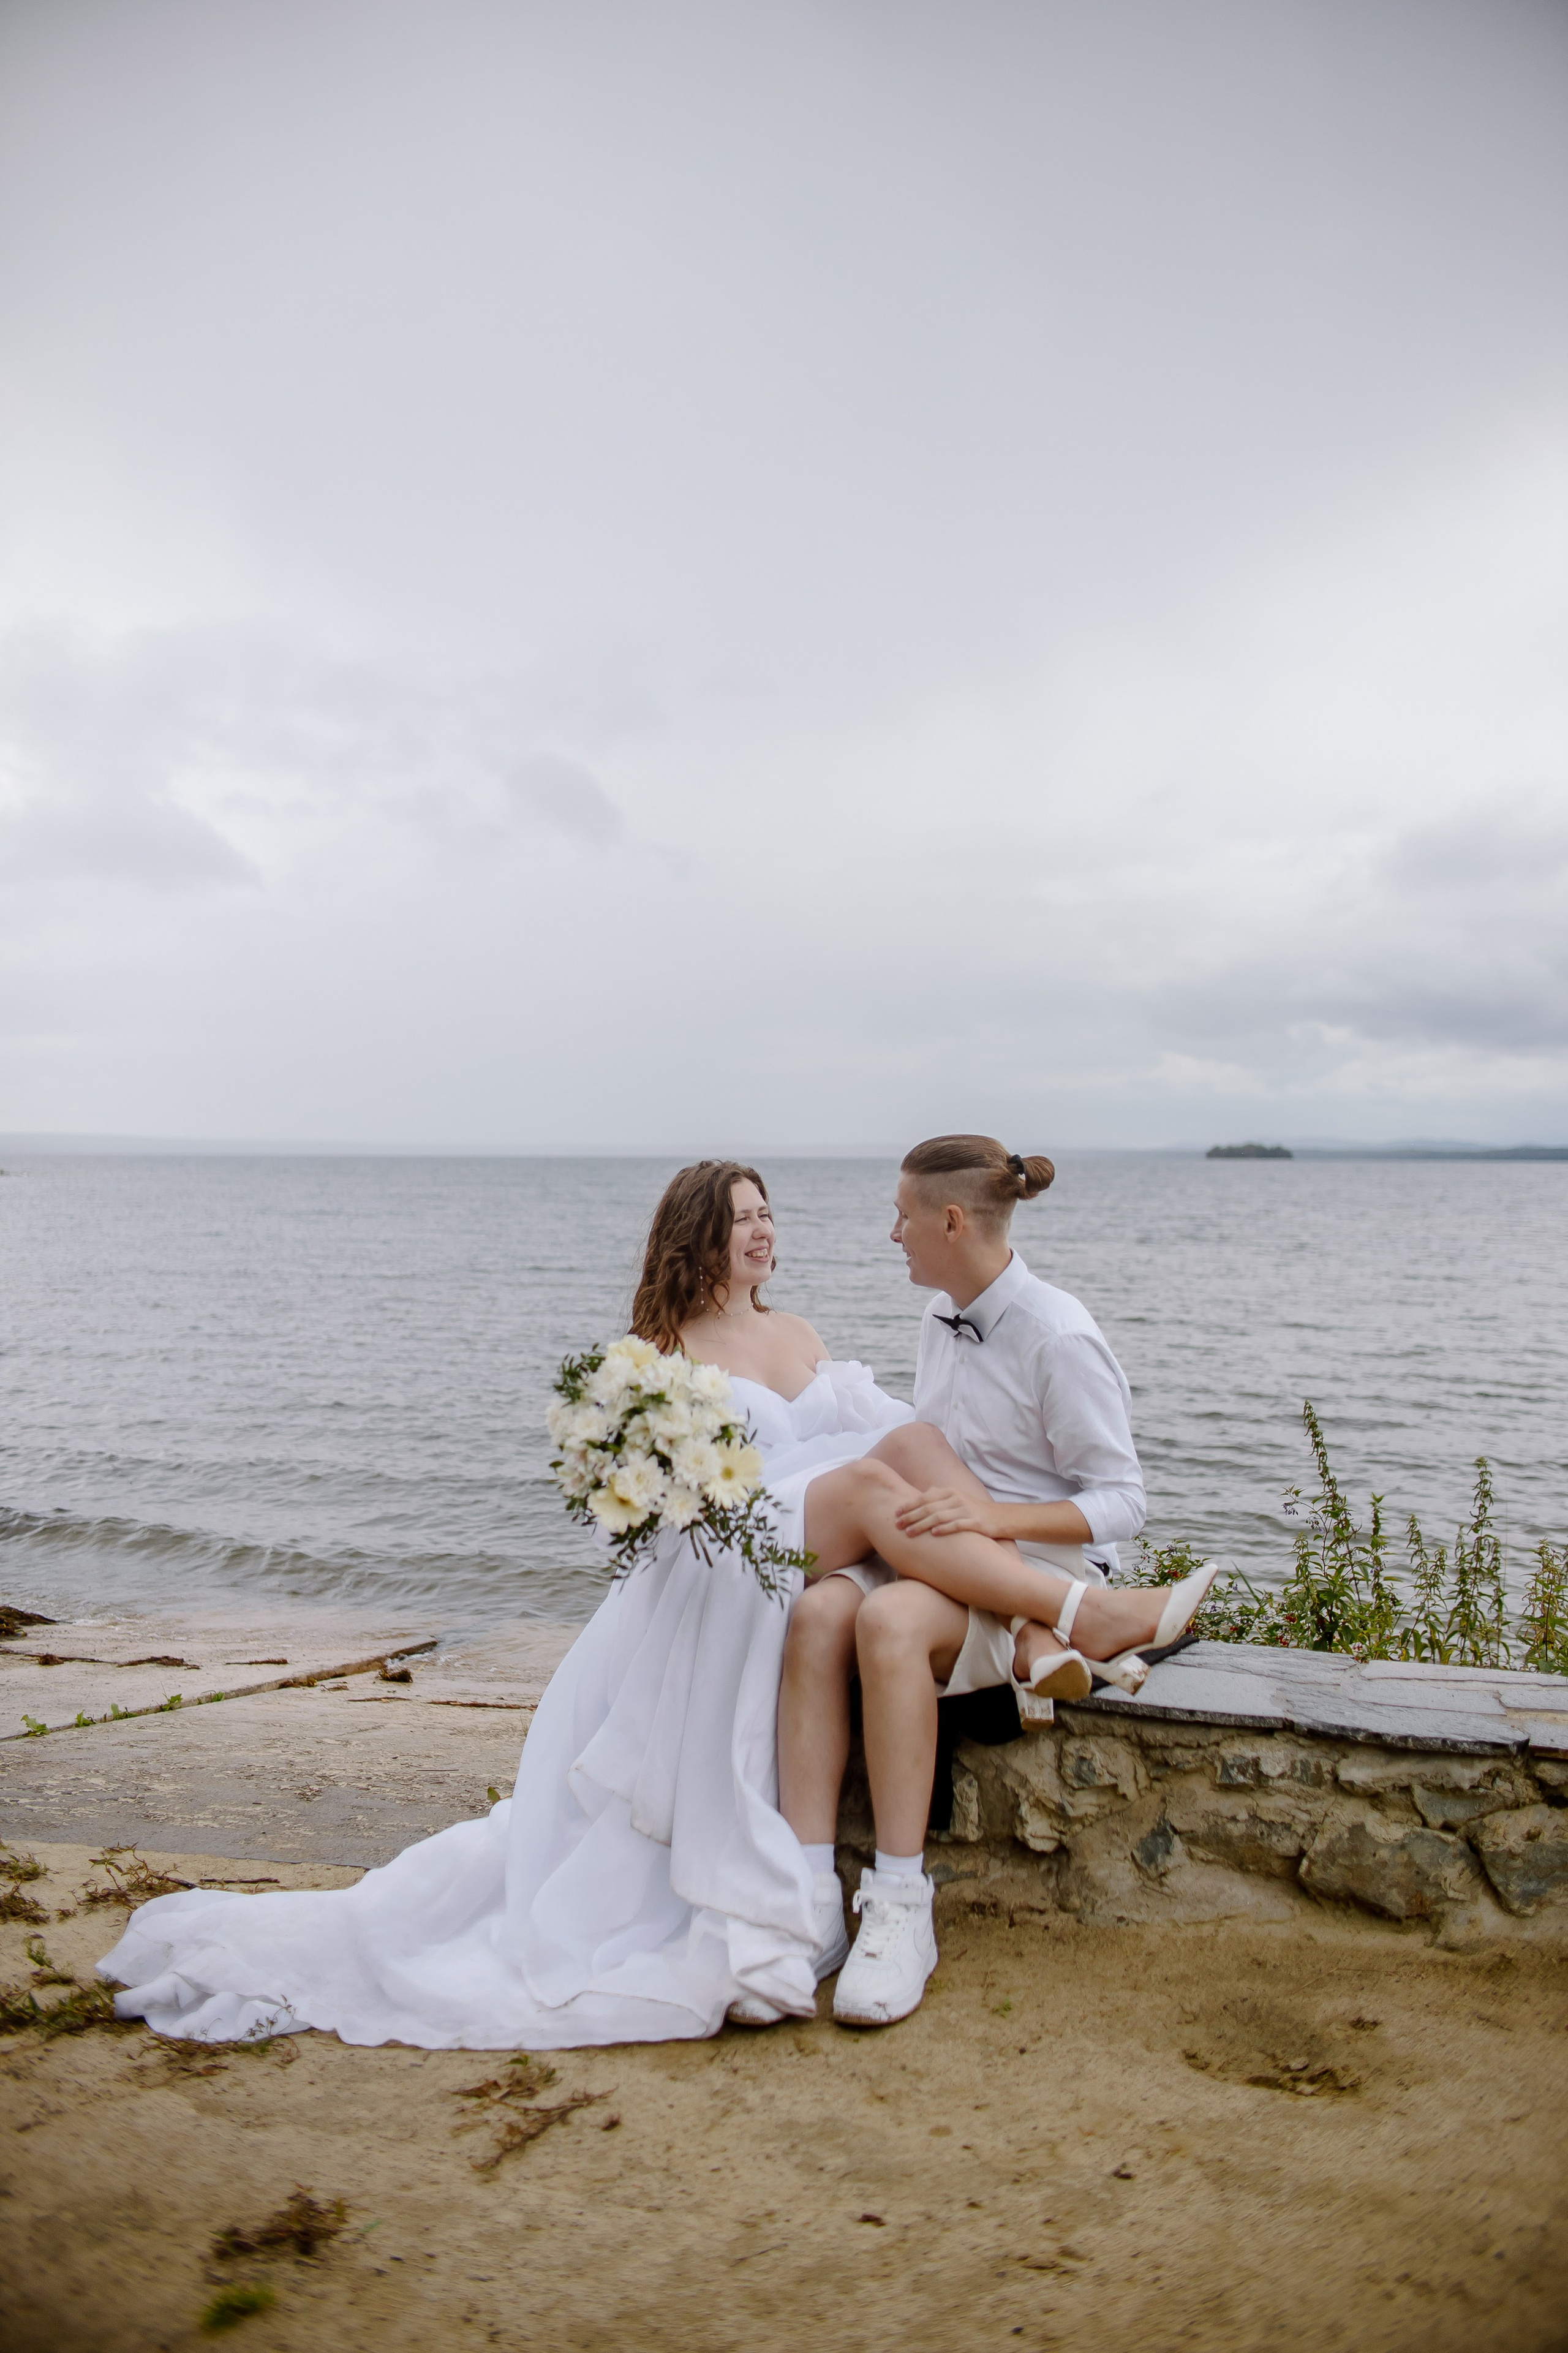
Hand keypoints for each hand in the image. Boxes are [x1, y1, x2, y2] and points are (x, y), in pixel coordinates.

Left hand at [893, 1486, 1007, 1541]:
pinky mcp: (975, 1522)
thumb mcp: (957, 1498)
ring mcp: (966, 1510)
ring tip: (909, 1533)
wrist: (1000, 1518)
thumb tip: (924, 1493)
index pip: (924, 1497)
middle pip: (929, 1507)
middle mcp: (957, 1498)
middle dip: (911, 1516)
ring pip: (939, 1517)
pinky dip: (944, 1529)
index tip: (895, 1513)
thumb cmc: (973, 1510)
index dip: (909, 1505)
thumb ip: (940, 1496)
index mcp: (950, 1492)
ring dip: (922, 1525)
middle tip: (897, 1525)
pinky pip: (957, 1525)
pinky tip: (934, 1534)